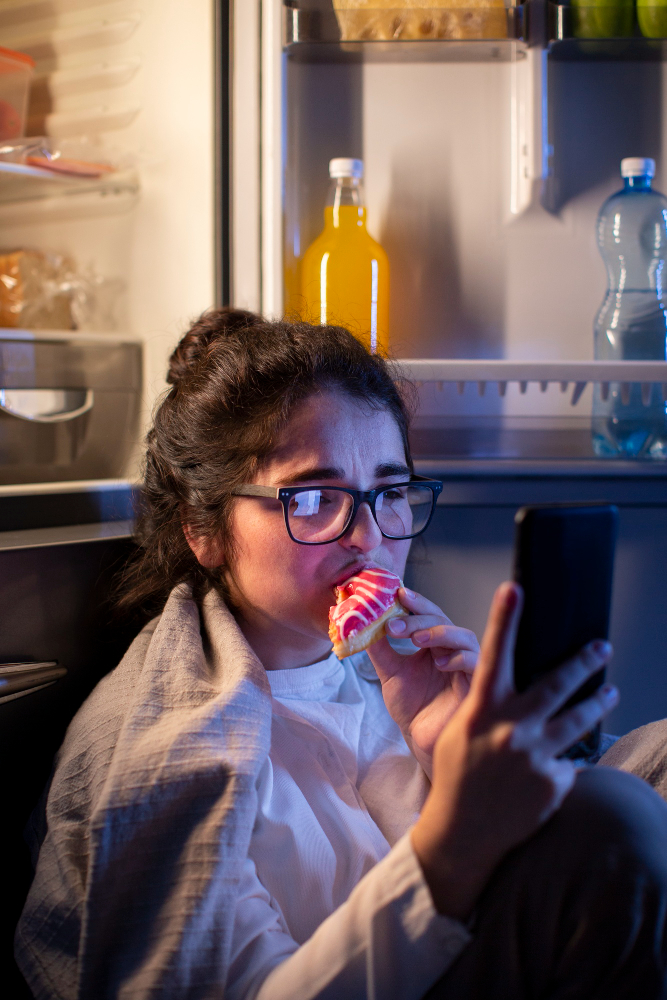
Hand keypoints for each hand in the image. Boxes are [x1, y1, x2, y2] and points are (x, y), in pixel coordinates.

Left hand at [366, 587, 479, 776]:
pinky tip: (438, 663)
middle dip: (419, 618)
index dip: (416, 602)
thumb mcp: (390, 672)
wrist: (419, 739)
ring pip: (464, 636)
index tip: (397, 594)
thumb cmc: (411, 705)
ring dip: (439, 632)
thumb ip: (380, 647)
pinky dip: (458, 658)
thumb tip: (362, 621)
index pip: (429, 613)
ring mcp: (467, 665)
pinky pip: (476, 663)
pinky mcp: (477, 685)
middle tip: (395, 625)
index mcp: (435, 642)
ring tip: (416, 639)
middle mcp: (453, 649)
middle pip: (444, 620)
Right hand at [411, 581, 617, 921]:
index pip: (494, 654)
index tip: (514, 588)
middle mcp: (511, 728)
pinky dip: (564, 762)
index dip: (504, 618)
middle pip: (558, 683)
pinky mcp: (553, 783)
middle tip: (602, 646)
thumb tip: (514, 686)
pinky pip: (570, 763)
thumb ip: (488, 706)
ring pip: (580, 719)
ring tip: (610, 693)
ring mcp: (535, 756)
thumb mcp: (460, 730)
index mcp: (481, 710)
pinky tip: (553, 769)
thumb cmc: (457, 773)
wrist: (463, 832)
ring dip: (598, 702)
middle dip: (584, 661)